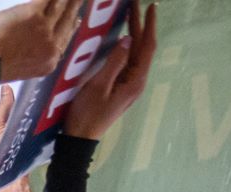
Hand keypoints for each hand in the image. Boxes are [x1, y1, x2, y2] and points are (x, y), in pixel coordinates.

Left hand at [0, 0, 79, 81]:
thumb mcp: (18, 66)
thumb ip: (30, 53)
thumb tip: (29, 41)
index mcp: (47, 61)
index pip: (65, 39)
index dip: (71, 26)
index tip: (76, 18)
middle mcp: (51, 46)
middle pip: (67, 20)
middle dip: (73, 6)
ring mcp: (44, 28)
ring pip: (60, 6)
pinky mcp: (33, 13)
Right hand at [61, 2, 154, 140]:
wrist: (80, 139)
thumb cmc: (87, 114)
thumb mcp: (99, 86)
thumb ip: (114, 62)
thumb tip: (127, 40)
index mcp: (135, 81)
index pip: (147, 47)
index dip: (149, 25)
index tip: (150, 6)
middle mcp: (136, 81)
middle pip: (141, 48)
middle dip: (140, 25)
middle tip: (135, 4)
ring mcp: (129, 85)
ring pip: (134, 54)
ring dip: (134, 34)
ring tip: (130, 15)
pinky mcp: (120, 87)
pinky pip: (127, 62)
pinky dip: (126, 46)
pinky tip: (123, 39)